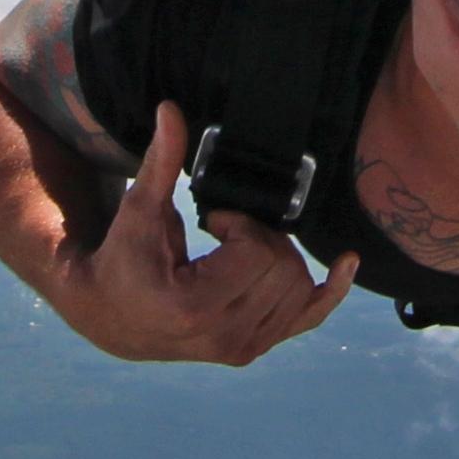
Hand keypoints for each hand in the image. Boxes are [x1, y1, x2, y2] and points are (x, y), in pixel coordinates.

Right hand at [49, 103, 360, 365]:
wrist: (112, 317)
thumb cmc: (123, 260)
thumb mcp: (138, 212)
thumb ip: (160, 164)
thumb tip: (169, 109)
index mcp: (194, 309)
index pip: (258, 254)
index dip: (242, 224)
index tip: (214, 219)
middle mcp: (224, 338)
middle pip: (284, 270)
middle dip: (262, 237)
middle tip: (228, 230)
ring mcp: (242, 349)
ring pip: (300, 289)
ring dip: (280, 257)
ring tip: (240, 250)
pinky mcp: (254, 348)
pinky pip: (309, 318)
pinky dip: (332, 292)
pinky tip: (347, 263)